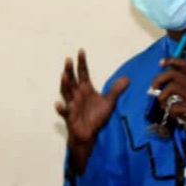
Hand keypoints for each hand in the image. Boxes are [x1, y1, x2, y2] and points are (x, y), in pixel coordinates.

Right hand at [56, 50, 128, 173]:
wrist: (89, 135)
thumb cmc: (95, 118)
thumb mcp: (109, 103)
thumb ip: (116, 90)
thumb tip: (127, 78)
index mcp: (85, 89)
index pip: (83, 73)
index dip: (82, 63)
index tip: (81, 51)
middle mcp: (77, 95)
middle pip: (72, 80)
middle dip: (70, 70)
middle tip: (68, 59)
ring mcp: (72, 105)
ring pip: (66, 93)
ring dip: (64, 85)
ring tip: (63, 76)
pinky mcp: (70, 117)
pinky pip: (64, 112)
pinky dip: (61, 109)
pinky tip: (58, 105)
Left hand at [150, 58, 185, 136]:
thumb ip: (177, 86)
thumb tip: (158, 86)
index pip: (185, 64)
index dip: (172, 60)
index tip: (161, 62)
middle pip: (173, 73)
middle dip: (159, 79)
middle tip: (152, 88)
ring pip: (172, 87)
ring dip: (162, 96)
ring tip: (163, 104)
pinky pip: (174, 106)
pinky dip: (170, 112)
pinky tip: (174, 115)